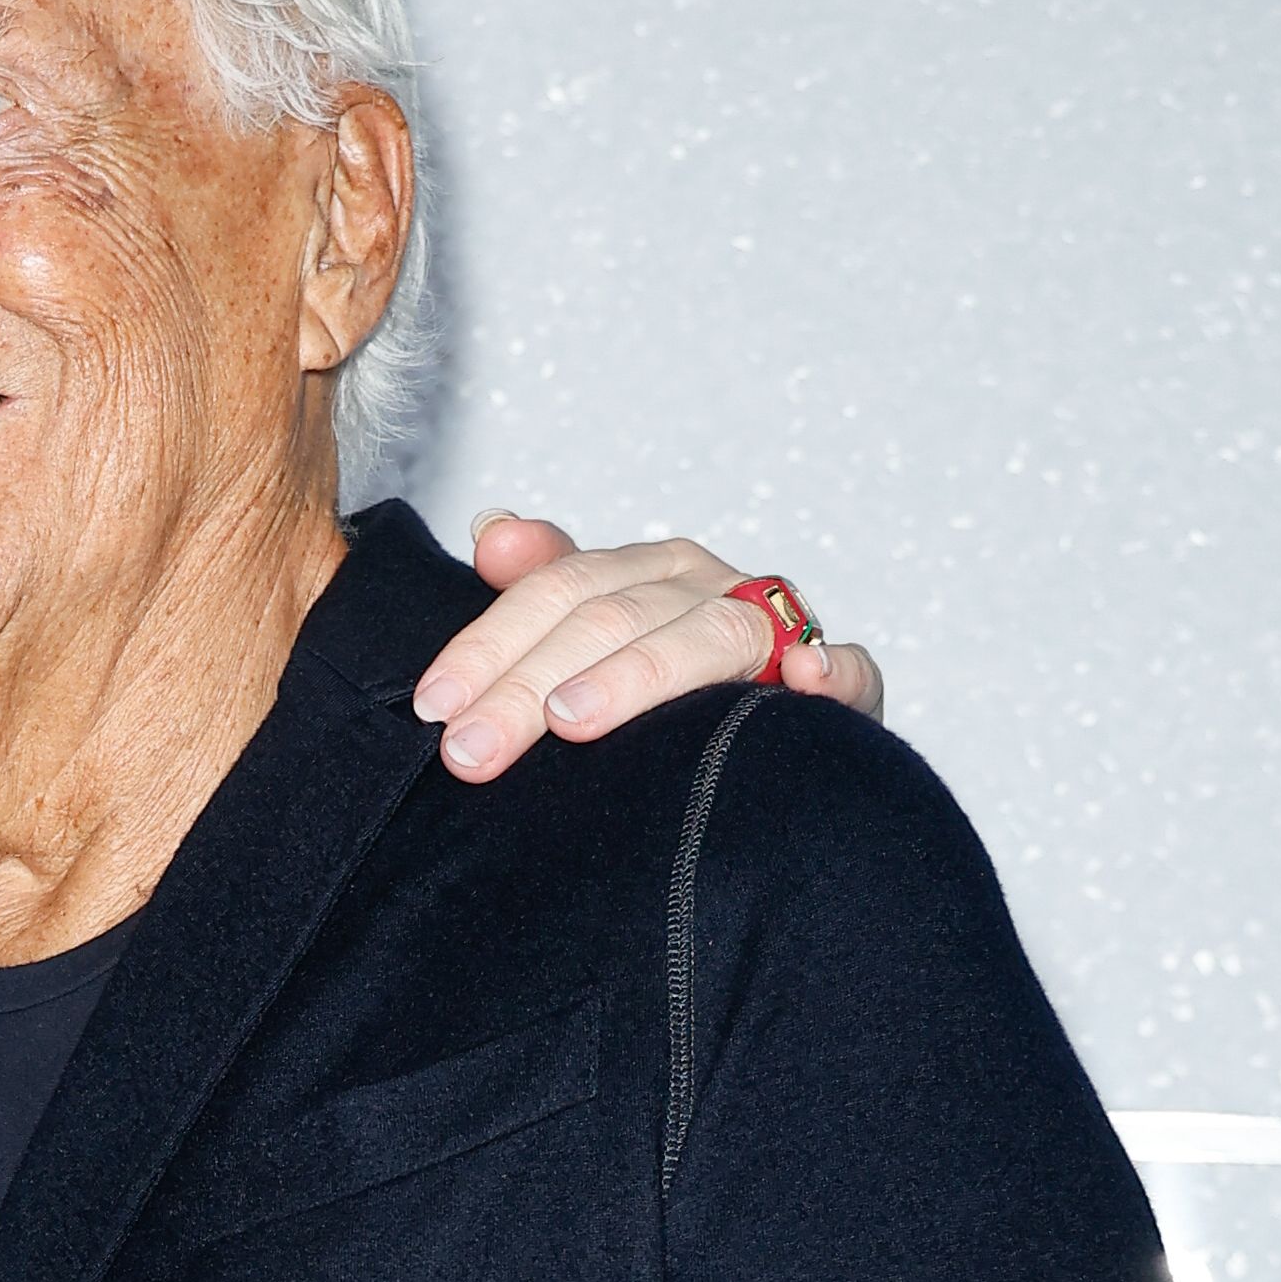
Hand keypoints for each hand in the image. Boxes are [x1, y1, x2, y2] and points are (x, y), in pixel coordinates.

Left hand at [412, 518, 888, 782]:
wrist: (774, 749)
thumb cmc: (669, 695)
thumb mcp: (595, 637)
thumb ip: (544, 584)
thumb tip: (491, 529)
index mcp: (649, 573)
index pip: (558, 589)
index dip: (490, 644)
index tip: (434, 706)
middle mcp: (709, 586)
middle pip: (610, 618)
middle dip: (528, 686)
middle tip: (469, 752)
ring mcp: (777, 630)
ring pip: (704, 639)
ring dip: (637, 676)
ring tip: (570, 718)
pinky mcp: (838, 684)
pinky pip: (846, 671)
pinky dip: (831, 672)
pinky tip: (803, 682)